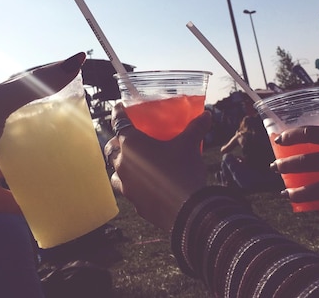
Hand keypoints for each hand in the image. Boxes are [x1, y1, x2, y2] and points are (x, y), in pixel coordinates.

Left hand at [0, 52, 85, 245]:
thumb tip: (74, 63)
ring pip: (10, 160)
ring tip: (62, 154)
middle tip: (64, 124)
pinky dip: (31, 194)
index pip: (2, 94)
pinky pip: (13, 195)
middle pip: (7, 127)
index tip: (61, 82)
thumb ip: (27, 86)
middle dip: (32, 125)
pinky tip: (52, 190)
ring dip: (33, 158)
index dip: (33, 85)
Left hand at [108, 103, 211, 230]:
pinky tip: (145, 185)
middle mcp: (123, 164)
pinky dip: (133, 184)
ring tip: (133, 163)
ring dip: (121, 165)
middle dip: (117, 142)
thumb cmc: (183, 171)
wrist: (187, 210)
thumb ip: (196, 127)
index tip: (118, 107)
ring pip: (115, 171)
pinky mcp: (134, 202)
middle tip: (127, 138)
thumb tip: (207, 115)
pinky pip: (129, 190)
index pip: (118, 123)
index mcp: (132, 145)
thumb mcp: (190, 145)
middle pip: (111, 148)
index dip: (118, 113)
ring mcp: (126, 185)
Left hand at [271, 126, 318, 217]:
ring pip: (313, 192)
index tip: (277, 140)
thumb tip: (303, 150)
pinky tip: (317, 210)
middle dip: (283, 167)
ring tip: (285, 193)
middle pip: (304, 163)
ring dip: (294, 193)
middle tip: (274, 169)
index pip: (309, 133)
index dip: (289, 136)